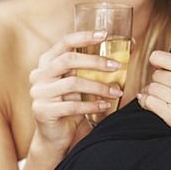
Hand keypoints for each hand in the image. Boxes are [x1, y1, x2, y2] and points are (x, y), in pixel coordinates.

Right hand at [29, 30, 121, 153]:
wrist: (54, 135)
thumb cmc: (71, 103)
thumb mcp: (83, 81)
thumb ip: (97, 66)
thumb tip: (131, 45)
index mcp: (47, 62)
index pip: (64, 42)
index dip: (84, 37)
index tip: (105, 35)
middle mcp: (39, 74)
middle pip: (68, 60)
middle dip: (96, 62)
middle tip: (117, 66)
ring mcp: (38, 93)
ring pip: (73, 83)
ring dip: (99, 87)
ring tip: (116, 92)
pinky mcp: (42, 111)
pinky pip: (72, 105)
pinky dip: (92, 105)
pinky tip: (105, 106)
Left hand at [140, 37, 170, 131]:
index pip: (158, 58)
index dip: (158, 61)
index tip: (162, 67)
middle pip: (155, 74)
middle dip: (159, 77)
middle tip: (166, 83)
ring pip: (151, 88)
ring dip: (153, 90)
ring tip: (160, 94)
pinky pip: (149, 104)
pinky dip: (146, 102)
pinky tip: (151, 102)